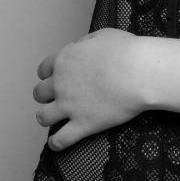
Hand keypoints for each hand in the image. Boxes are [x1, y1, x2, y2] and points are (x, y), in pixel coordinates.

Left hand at [33, 29, 144, 150]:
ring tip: (53, 119)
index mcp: (64, 60)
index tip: (56, 78)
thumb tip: (80, 49)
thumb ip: (84, 44)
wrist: (139, 73)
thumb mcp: (101, 36)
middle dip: (46, 96)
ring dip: (46, 118)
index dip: (48, 75)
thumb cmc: (126, 51)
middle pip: (39, 93)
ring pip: (43, 117)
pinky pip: (60, 140)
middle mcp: (61, 84)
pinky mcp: (83, 124)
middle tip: (57, 98)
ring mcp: (69, 106)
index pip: (43, 70)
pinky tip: (56, 144)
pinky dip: (56, 143)